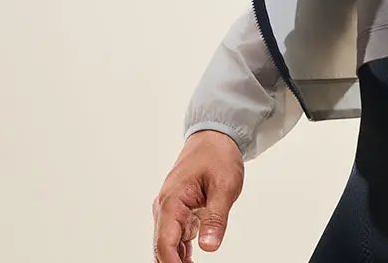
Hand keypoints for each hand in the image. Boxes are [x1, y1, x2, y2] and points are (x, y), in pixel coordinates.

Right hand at [152, 130, 244, 260]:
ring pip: (167, 244)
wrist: (215, 137)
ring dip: (177, 260)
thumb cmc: (218, 155)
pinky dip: (181, 252)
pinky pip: (175, 237)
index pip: (165, 243)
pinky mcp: (178, 211)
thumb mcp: (225, 185)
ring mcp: (170, 209)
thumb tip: (209, 247)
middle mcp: (165, 207)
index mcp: (172, 201)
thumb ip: (216, 217)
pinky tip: (190, 262)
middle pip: (162, 247)